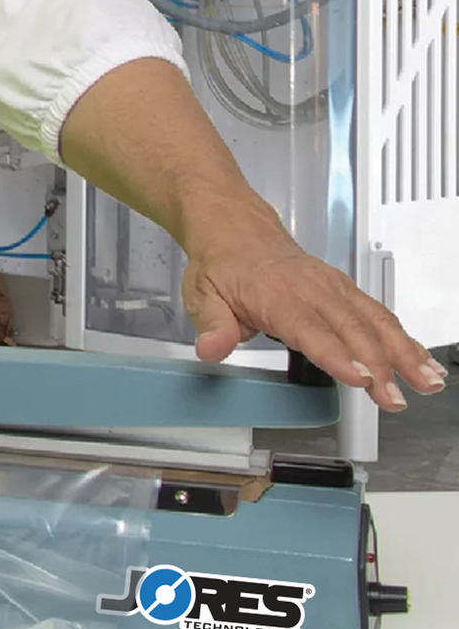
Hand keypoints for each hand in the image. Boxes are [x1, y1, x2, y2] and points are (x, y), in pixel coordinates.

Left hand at [180, 207, 445, 410]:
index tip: (360, 379)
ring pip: (374, 321)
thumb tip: (211, 350)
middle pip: (351, 329)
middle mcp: (311, 289)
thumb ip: (213, 326)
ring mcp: (333, 287)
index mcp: (276, 294)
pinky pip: (378, 313)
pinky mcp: (345, 289)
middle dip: (378, 366)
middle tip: (393, 400)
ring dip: (403, 353)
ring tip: (427, 383)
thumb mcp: (202, 295)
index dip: (336, 355)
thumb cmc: (221, 264)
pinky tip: (421, 363)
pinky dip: (403, 339)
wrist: (234, 228)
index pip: (309, 328)